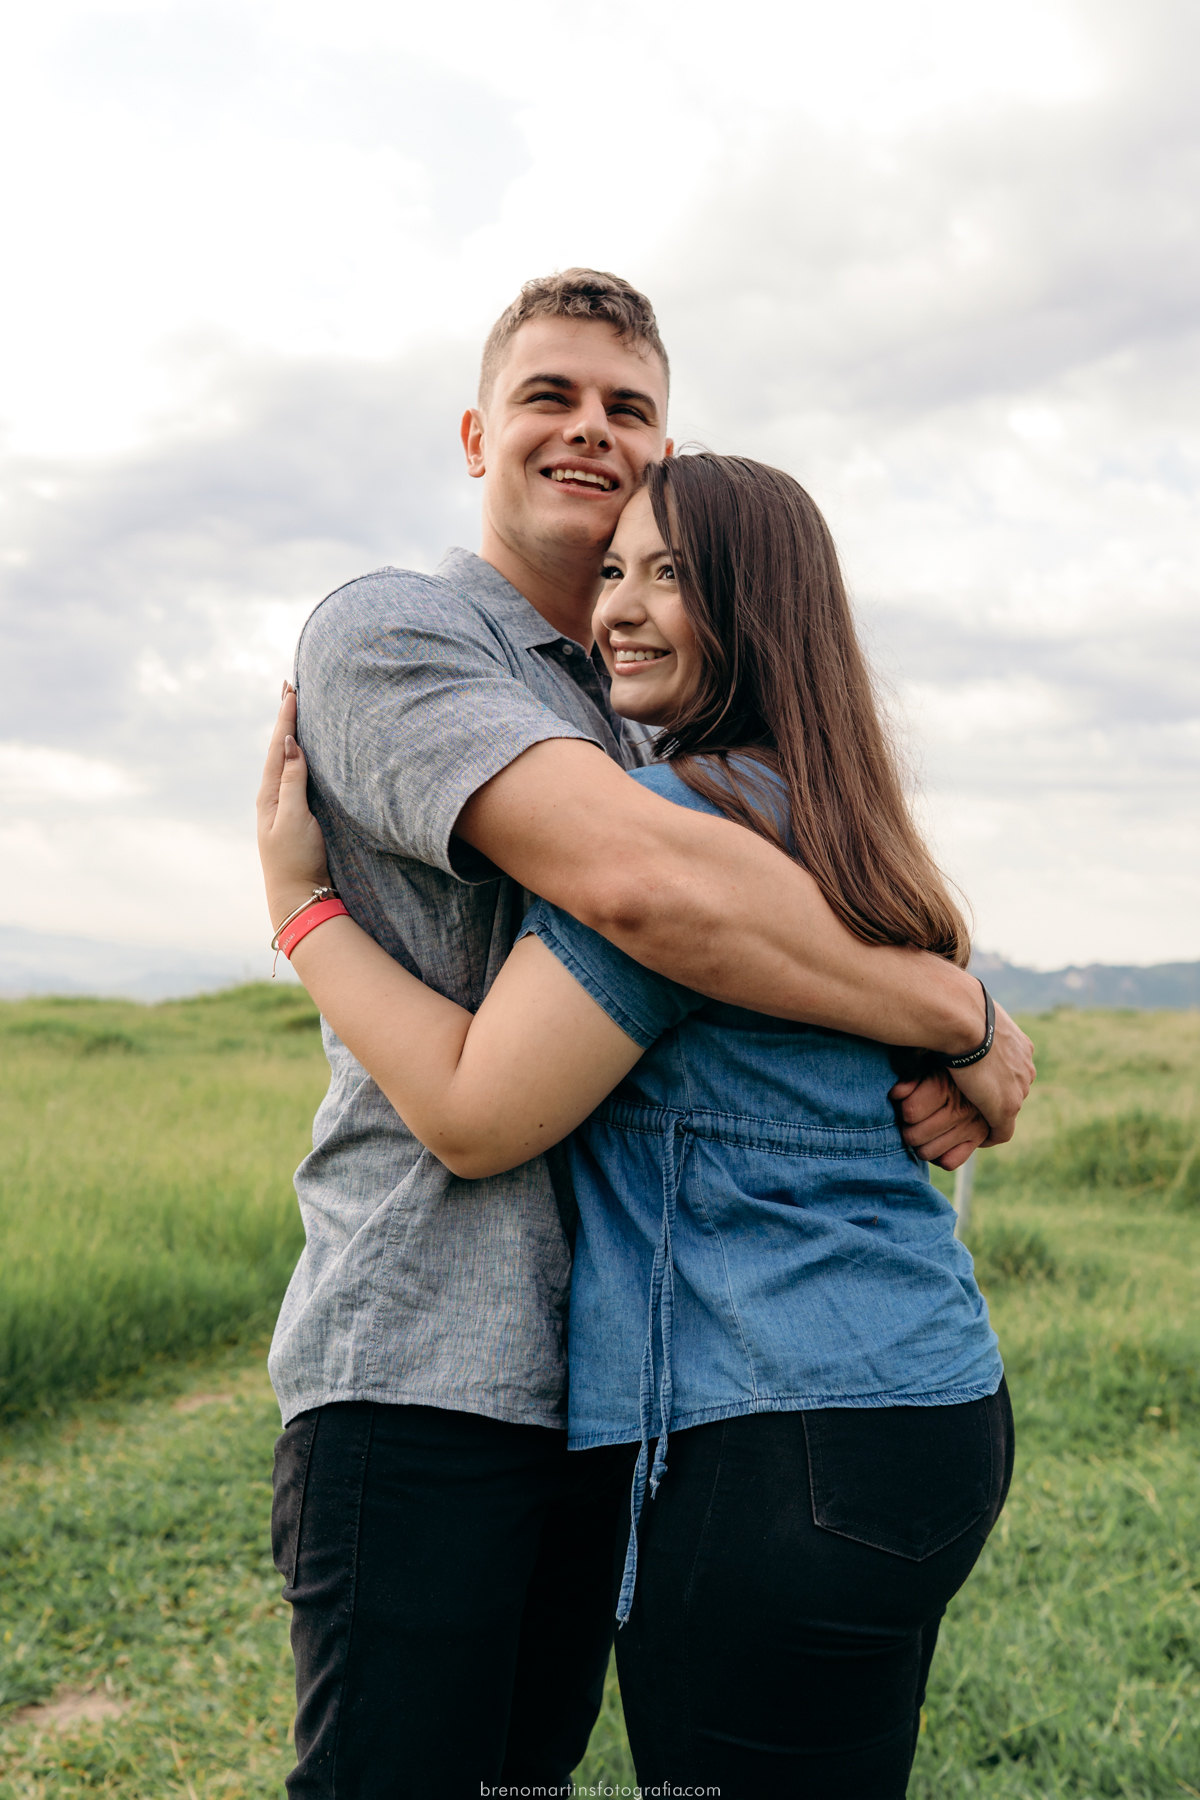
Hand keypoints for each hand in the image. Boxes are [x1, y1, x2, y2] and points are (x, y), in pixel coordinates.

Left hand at [256, 684, 332, 928]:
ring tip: (293, 711)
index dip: (286, 718)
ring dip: (290, 735)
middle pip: (279, 749)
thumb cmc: (296, 860)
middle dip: (285, 718)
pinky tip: (300, 753)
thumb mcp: (294, 817)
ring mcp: (283, 807)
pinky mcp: (295, 817)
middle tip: (289, 688)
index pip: (279, 747)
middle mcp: (273, 797)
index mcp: (269, 794)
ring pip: (286, 761)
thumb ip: (292, 780)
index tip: (290, 690)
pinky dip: (297, 757)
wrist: (297, 896)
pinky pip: (294, 776)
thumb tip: (290, 744)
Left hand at [889, 1069, 987, 1170]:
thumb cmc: (942, 1065)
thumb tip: (897, 1094)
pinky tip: (936, 1143)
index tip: (904, 1103)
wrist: (978, 1064)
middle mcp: (960, 1109)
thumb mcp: (925, 1064)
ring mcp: (971, 1126)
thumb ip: (909, 1078)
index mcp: (944, 1086)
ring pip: (927, 1152)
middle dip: (907, 1129)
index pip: (910, 1112)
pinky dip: (939, 1157)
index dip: (902, 1109)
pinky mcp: (978, 1139)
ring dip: (920, 1145)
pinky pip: (949, 1162)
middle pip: (914, 1136)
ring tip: (921, 1132)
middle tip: (910, 1122)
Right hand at [944, 1003, 1034, 1146]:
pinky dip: (990, 1136)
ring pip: (1008, 1107)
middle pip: (1013, 1087)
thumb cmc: (959, 1007)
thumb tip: (954, 1012)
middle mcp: (1025, 1066)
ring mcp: (1018, 1088)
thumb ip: (971, 1019)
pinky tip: (977, 1138)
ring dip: (992, 1113)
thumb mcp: (971, 1009)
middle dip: (997, 1094)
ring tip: (972, 1119)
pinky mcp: (1005, 1108)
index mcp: (1020, 1044)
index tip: (980, 1079)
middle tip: (974, 1100)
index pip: (1012, 1065)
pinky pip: (1001, 1131)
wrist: (964, 1018)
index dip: (996, 1074)